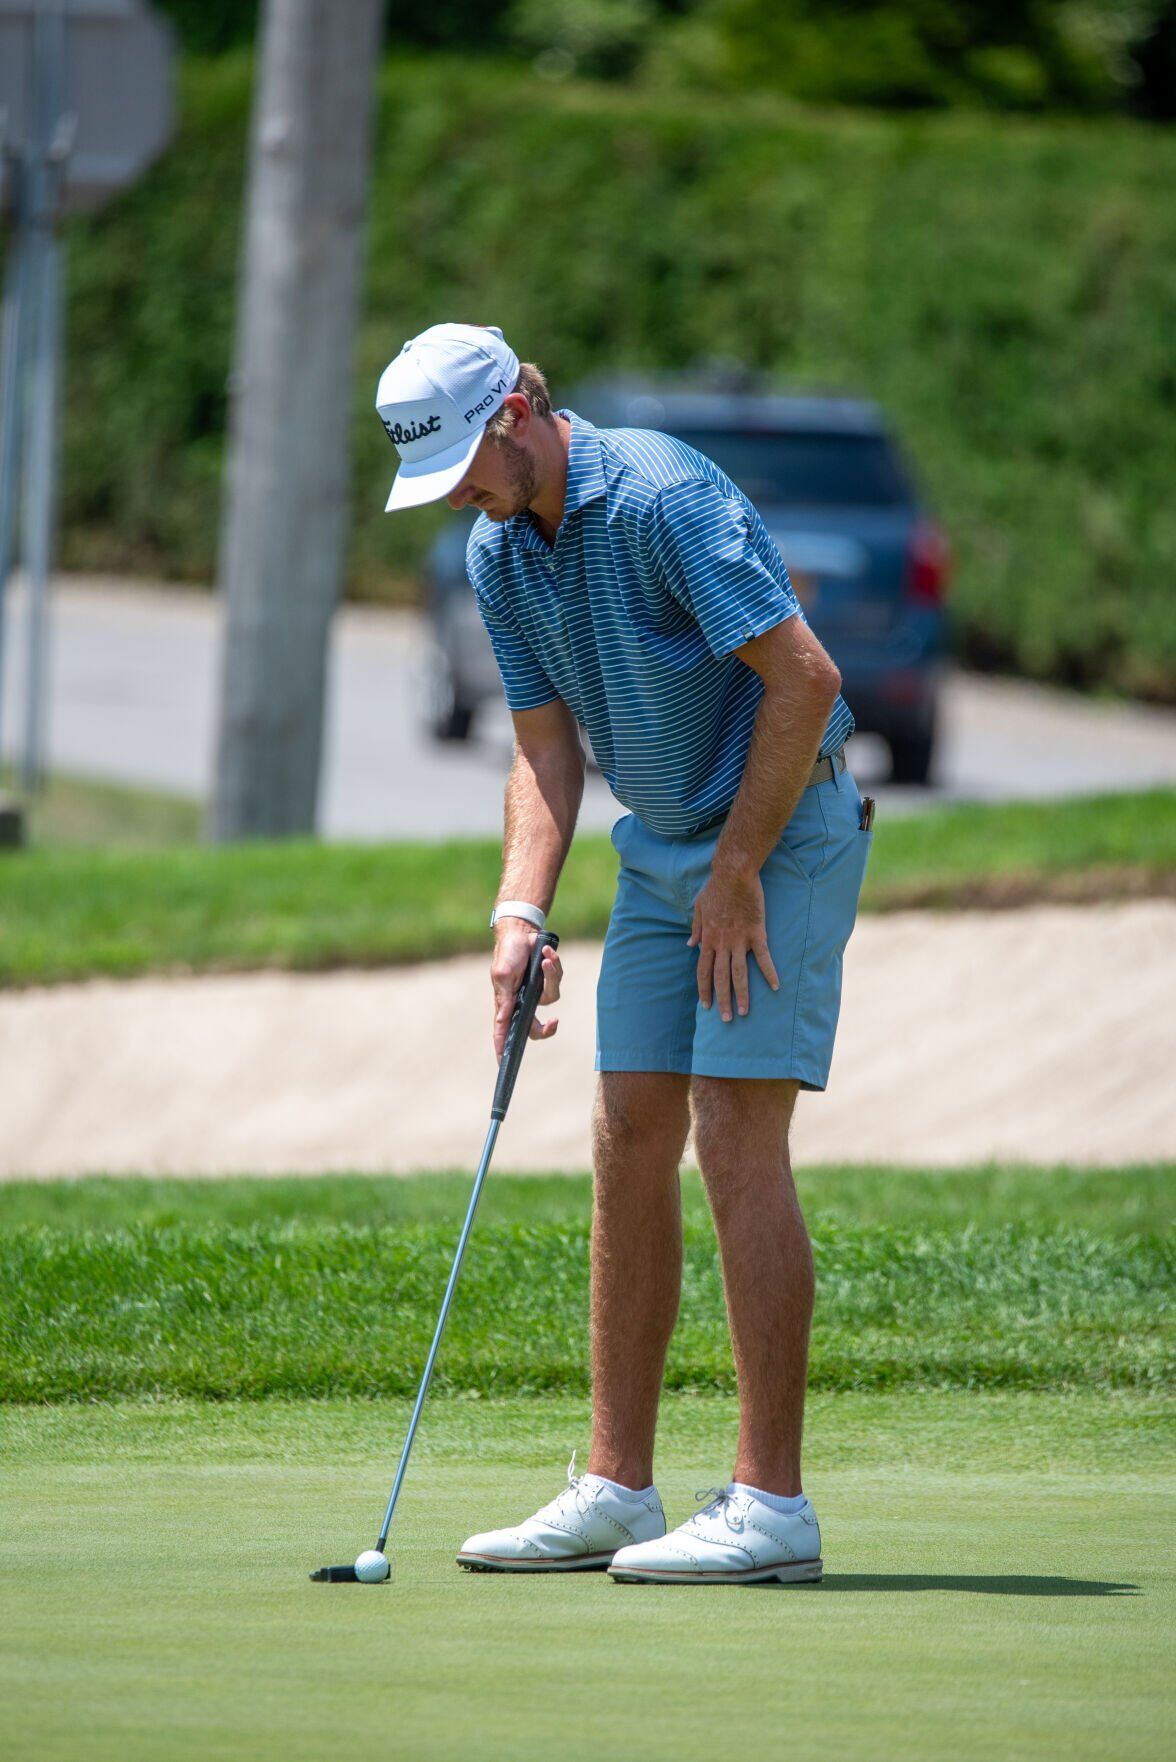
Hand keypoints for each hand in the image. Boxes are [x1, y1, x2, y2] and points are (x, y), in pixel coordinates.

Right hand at [490, 925, 562, 1061]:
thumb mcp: (502, 976)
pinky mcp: (547, 980)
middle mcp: (522, 1002)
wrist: (521, 932)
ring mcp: (536, 992)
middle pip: (536, 1028)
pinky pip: (557, 980)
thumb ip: (504, 999)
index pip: (503, 1031)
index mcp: (506, 1004)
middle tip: (554, 1022)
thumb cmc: (507, 954)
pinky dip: (554, 965)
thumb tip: (501, 1020)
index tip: (503, 1063)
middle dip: (547, 1028)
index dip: (503, 1048)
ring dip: (551, 976)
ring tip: (545, 957)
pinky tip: (547, 952)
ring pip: (552, 997)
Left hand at [687, 864, 779, 1021]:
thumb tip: (690, 945)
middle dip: (722, 1000)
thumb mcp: (698, 908)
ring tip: (744, 1012)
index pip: (703, 971)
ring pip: (739, 973)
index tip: (706, 1005)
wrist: (733, 874)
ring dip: (742, 994)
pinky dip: (769, 973)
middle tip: (725, 1019)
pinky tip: (776, 987)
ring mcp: (739, 940)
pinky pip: (763, 958)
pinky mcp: (757, 934)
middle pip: (721, 978)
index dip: (704, 989)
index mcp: (708, 939)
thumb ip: (696, 929)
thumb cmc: (715, 888)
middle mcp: (722, 944)